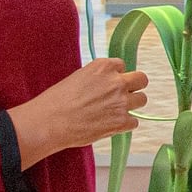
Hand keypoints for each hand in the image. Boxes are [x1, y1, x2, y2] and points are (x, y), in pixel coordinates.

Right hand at [9, 58, 146, 168]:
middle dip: (134, 87)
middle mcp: (116, 82)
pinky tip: (111, 125)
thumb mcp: (78, 78)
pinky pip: (135, 122)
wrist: (49, 122)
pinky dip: (125, 124)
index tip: (109, 84)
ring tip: (115, 112)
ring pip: (142, 100)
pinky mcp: (121, 122)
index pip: (122, 65)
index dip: (116, 76)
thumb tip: (106, 85)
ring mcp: (121, 102)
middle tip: (123, 96)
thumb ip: (97, 78)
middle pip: (141, 79)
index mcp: (103, 67)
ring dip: (131, 106)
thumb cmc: (56, 101)